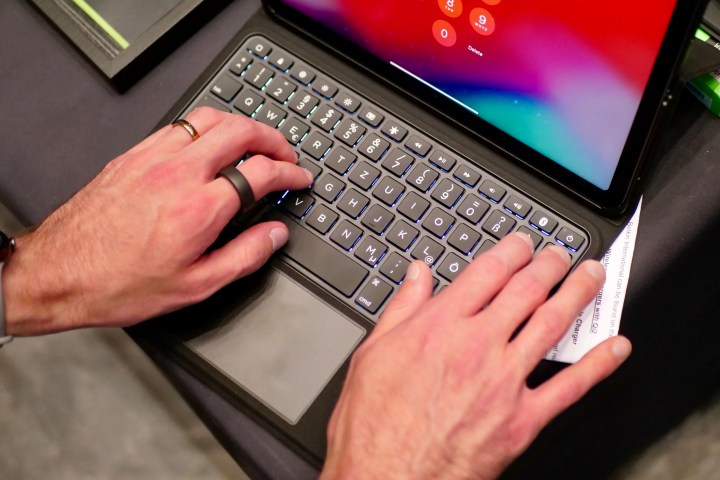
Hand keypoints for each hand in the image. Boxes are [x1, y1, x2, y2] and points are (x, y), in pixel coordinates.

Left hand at [4, 107, 311, 334]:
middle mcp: (178, 173)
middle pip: (240, 130)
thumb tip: (275, 235)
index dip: (290, 172)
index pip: (261, 171)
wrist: (59, 273)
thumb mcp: (196, 286)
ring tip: (254, 142)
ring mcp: (153, 158)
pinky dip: (206, 127)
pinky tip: (209, 143)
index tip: (299, 179)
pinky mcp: (133, 155)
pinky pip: (179, 125)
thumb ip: (245, 256)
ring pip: (210, 118)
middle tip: (286, 154)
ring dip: (241, 125)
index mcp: (200, 208)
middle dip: (273, 138)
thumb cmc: (120, 283)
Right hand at [321, 233, 631, 479]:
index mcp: (439, 326)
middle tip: (560, 253)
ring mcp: (503, 381)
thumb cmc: (374, 424)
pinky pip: (570, 386)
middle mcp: (476, 346)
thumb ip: (401, 308)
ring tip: (591, 276)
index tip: (521, 243)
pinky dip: (598, 363)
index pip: (487, 272)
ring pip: (552, 324)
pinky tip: (615, 347)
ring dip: (577, 294)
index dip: (511, 250)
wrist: (387, 477)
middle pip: (525, 290)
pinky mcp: (521, 419)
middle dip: (548, 264)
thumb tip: (416, 275)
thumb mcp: (373, 353)